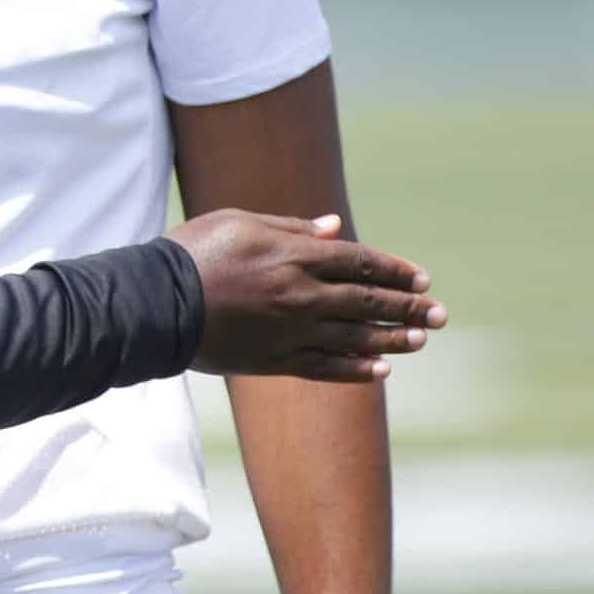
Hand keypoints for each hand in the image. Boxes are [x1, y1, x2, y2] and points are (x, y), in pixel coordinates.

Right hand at [169, 211, 443, 381]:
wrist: (153, 302)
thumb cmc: (193, 252)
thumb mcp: (241, 222)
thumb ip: (292, 228)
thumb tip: (337, 229)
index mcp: (295, 256)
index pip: (361, 262)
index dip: (396, 270)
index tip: (422, 279)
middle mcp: (301, 296)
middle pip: (368, 302)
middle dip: (409, 307)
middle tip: (440, 315)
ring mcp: (289, 332)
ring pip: (355, 338)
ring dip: (393, 339)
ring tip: (420, 340)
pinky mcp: (273, 361)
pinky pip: (325, 368)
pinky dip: (356, 370)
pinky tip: (380, 371)